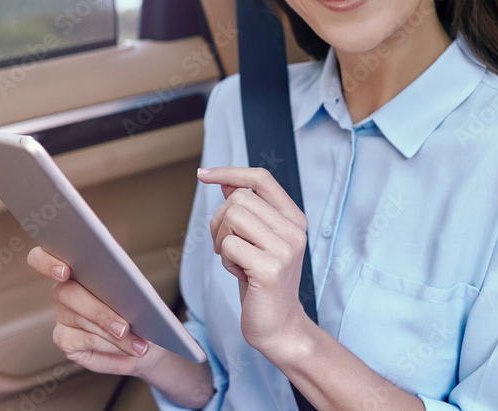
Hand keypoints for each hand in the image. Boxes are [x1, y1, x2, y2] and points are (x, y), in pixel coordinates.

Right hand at [26, 246, 154, 376]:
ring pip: (83, 321)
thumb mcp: (139, 291)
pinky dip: (110, 346)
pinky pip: (84, 341)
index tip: (65, 272)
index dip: (47, 262)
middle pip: (68, 293)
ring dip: (114, 335)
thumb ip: (127, 283)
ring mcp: (61, 315)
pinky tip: (127, 349)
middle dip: (100, 312)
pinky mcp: (63, 338)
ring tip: (139, 344)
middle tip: (124, 328)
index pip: (43, 257)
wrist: (146, 339)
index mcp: (77, 266)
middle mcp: (64, 289)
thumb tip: (126, 285)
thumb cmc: (140, 309)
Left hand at [199, 166, 312, 358]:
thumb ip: (248, 210)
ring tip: (234, 259)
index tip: (203, 174)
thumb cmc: (263, 281)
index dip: (230, 171)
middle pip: (239, 198)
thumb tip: (226, 182)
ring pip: (233, 217)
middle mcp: (295, 230)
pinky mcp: (271, 269)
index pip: (261, 178)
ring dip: (221, 239)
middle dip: (220, 221)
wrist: (279, 325)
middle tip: (225, 245)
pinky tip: (239, 273)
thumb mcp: (257, 240)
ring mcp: (285, 249)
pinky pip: (229, 245)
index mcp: (294, 218)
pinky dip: (225, 259)